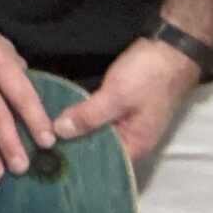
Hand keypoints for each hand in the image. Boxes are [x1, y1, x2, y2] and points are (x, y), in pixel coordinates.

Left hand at [53, 35, 200, 162]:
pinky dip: (83, 118)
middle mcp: (132, 138)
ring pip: (96, 132)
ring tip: (44, 134)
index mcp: (135, 144)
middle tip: (41, 145)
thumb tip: (59, 132)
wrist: (171, 48)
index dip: (76, 162)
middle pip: (98, 148)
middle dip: (72, 146)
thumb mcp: (116, 96)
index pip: (103, 164)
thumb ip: (89, 116)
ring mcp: (127, 122)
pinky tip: (60, 116)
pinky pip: (98, 118)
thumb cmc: (149, 76)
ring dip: (75, 131)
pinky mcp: (121, 108)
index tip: (48, 159)